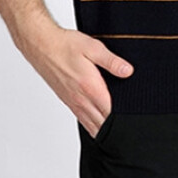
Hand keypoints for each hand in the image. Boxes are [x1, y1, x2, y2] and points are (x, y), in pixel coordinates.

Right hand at [18, 21, 133, 138]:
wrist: (41, 46)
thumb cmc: (65, 45)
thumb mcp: (93, 47)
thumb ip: (111, 61)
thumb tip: (128, 72)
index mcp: (90, 88)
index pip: (111, 113)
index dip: (124, 118)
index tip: (136, 118)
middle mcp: (81, 99)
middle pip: (103, 124)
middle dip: (117, 127)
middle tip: (132, 128)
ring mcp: (73, 102)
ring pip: (92, 125)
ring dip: (105, 130)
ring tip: (119, 131)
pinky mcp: (68, 101)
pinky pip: (83, 120)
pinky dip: (93, 126)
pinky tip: (100, 125)